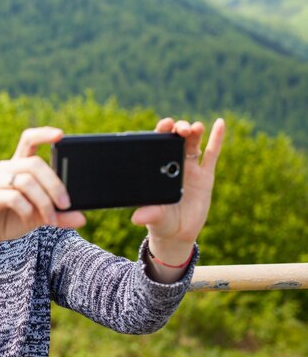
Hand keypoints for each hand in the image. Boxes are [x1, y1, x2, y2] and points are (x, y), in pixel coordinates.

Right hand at [0, 127, 85, 250]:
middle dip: (54, 184)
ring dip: (44, 202)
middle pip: (34, 163)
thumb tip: (82, 218)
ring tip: (50, 219)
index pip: (29, 139)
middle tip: (65, 204)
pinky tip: (29, 219)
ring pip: (26, 181)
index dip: (43, 134)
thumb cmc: (12, 219)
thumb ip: (60, 215)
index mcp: (19, 166)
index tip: (61, 135)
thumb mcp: (40, 216)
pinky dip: (27, 210)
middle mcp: (6, 168)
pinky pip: (14, 197)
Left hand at [131, 118, 224, 263]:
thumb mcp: (154, 218)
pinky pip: (212, 154)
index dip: (161, 132)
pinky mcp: (205, 176)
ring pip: (193, 144)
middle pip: (176, 140)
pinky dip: (217, 138)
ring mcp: (190, 168)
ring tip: (196, 127)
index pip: (157, 145)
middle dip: (179, 130)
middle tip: (180, 129)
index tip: (165, 125)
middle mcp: (172, 164)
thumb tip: (136, 218)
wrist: (178, 234)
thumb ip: (148, 215)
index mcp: (157, 169)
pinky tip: (219, 123)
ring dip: (195, 132)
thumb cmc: (161, 222)